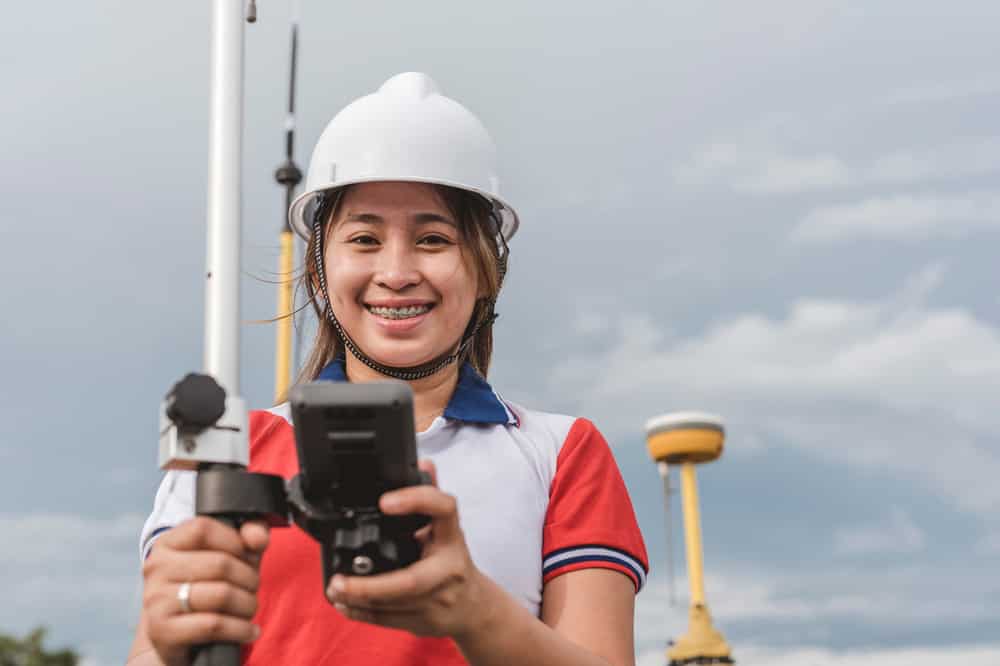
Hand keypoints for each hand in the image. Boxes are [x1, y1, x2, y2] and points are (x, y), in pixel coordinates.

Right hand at [141, 517, 268, 665]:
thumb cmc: (205, 588)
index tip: (247, 556)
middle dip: (249, 578)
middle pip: (220, 564)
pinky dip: (240, 629)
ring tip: (250, 608)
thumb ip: (247, 535)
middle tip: (253, 588)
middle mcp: (156, 568)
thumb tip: (258, 538)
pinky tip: (249, 631)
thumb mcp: (227, 556)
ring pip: (221, 595)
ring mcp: (157, 600)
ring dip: (248, 604)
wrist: (175, 637)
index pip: (203, 529)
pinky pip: (214, 625)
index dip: (235, 541)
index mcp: (167, 544)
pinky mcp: (163, 630)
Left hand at [326, 460, 493, 639]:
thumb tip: (422, 463)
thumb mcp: (447, 528)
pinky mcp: (427, 622)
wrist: (474, 607)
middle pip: (410, 580)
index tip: (385, 502)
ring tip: (335, 589)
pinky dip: (363, 614)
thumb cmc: (454, 562)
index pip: (443, 510)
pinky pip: (390, 620)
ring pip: (395, 605)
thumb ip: (430, 498)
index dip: (416, 502)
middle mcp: (449, 568)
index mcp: (452, 536)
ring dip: (359, 600)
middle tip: (339, 580)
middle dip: (370, 586)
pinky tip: (344, 604)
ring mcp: (439, 599)